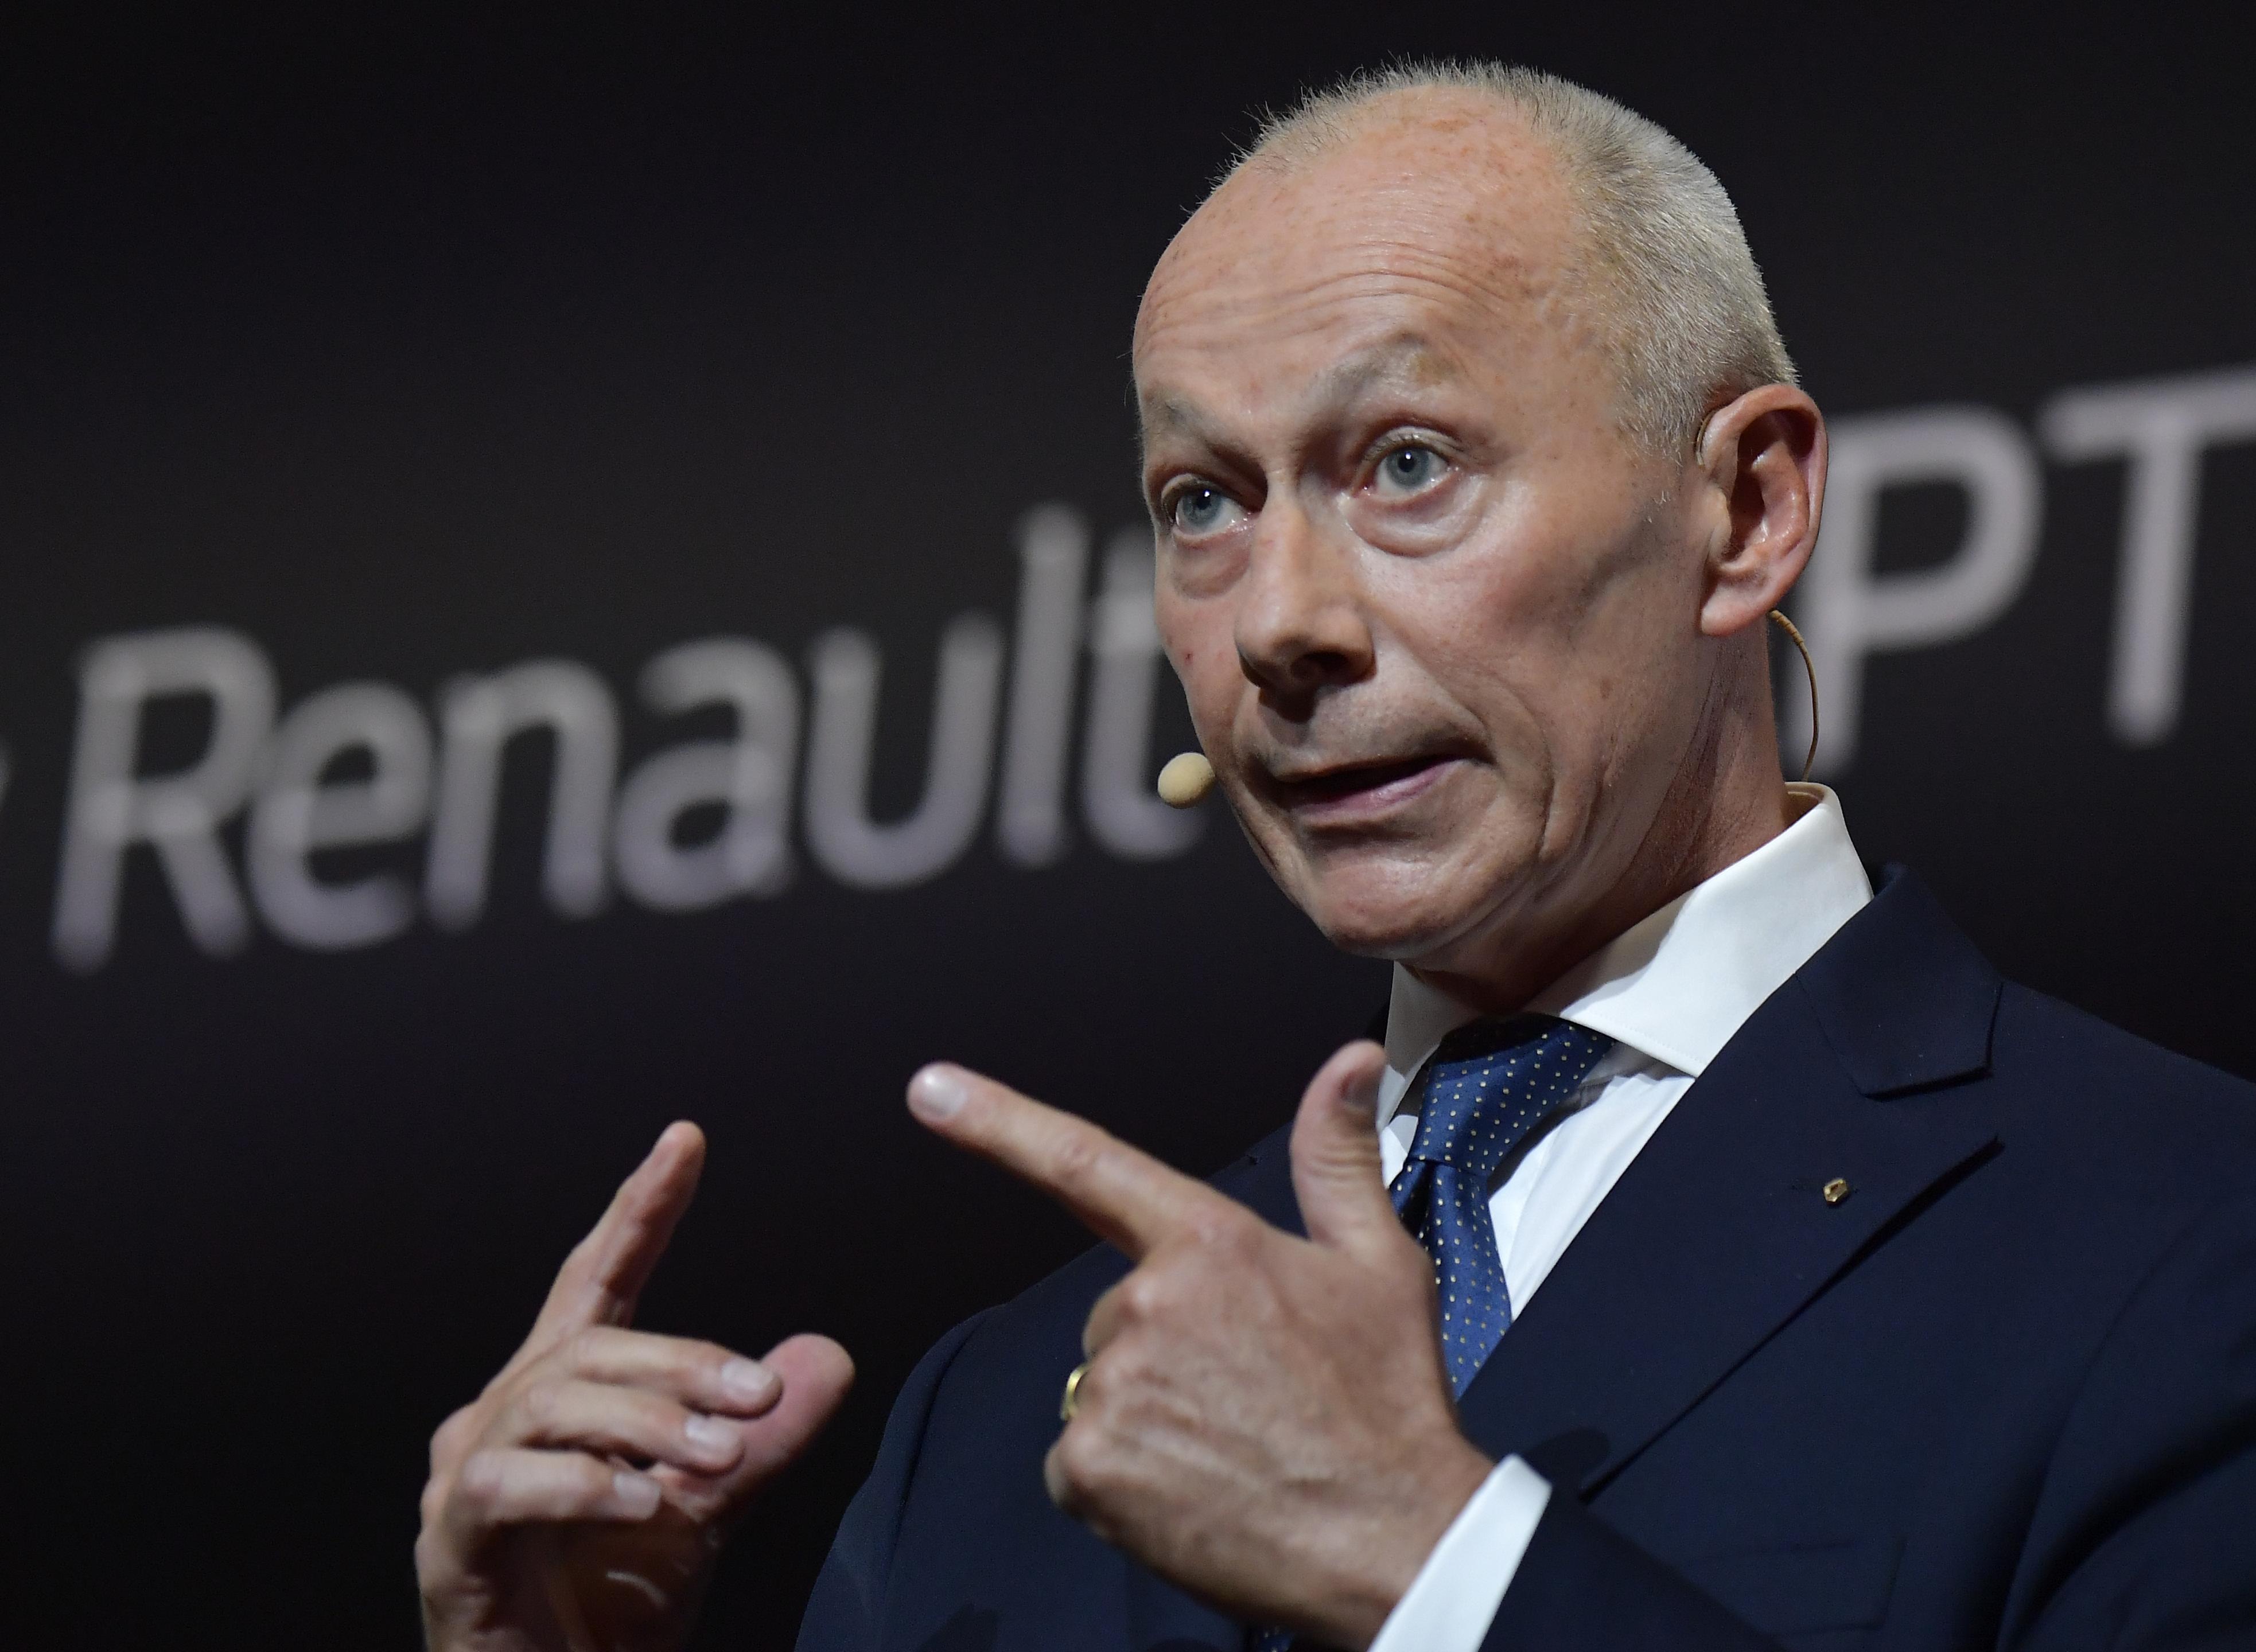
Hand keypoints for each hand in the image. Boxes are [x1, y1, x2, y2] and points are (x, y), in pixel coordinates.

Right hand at [416, 1123, 854, 1651]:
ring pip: (553, 1404)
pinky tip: (645, 1507)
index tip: (686, 1140)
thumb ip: (763, 1437)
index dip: (640, 1210)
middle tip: (759, 1394)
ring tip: (718, 1454)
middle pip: (589, 1346)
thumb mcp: (710, 1509)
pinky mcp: (447, 1544)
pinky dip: (582, 1487)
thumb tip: (829, 1355)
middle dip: (681, 1361)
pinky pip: (505, 1487)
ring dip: (646, 1421)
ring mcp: (461, 1478)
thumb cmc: (619, 1605)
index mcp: (558, 1393)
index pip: (598, 1279)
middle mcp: (498, 1418)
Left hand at [906, 1043, 1493, 1649]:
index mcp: (1209, 1243)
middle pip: (1117, 1311)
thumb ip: (1337, 1155)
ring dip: (1148, 1412)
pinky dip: (1124, 1478)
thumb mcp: (1380, 1265)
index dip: (998, 1121)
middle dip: (1165, 1344)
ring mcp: (1113, 1390)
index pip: (1087, 1163)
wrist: (1396, 1544)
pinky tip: (1193, 1488)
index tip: (931, 1089)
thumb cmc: (1387, 1405)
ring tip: (1231, 1443)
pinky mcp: (1090, 1470)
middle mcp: (1147, 1306)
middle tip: (1245, 1390)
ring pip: (1100, 1385)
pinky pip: (1080, 1459)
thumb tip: (1351, 1063)